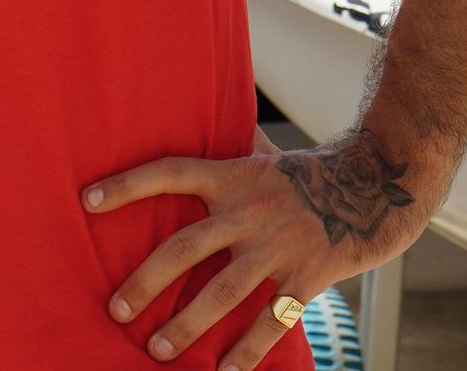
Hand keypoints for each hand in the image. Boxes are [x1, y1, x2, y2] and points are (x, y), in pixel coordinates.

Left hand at [83, 129, 433, 368]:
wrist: (379, 184)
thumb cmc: (310, 171)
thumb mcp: (263, 154)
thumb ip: (228, 152)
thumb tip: (195, 118)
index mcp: (232, 176)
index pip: (168, 172)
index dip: (126, 184)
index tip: (87, 200)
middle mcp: (248, 210)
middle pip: (185, 247)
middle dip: (146, 281)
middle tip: (117, 308)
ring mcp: (278, 245)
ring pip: (222, 292)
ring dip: (187, 325)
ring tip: (157, 351)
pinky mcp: (308, 276)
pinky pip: (271, 321)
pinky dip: (247, 351)